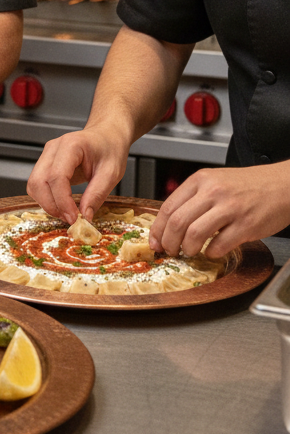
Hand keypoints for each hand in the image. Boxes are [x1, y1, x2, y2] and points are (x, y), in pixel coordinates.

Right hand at [26, 129, 128, 223]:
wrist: (106, 135)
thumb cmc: (110, 149)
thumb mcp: (112, 173)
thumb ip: (97, 194)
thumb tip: (85, 217)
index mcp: (71, 145)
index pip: (56, 176)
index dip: (62, 201)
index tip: (75, 218)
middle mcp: (53, 148)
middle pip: (38, 181)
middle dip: (52, 205)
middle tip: (71, 219)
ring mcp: (46, 155)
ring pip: (33, 185)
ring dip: (47, 203)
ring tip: (67, 213)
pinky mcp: (44, 163)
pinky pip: (36, 184)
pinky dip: (45, 198)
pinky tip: (61, 204)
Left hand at [149, 163, 289, 257]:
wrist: (283, 184)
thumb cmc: (249, 185)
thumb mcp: (215, 181)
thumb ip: (192, 198)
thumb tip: (169, 223)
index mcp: (200, 180)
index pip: (168, 207)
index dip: (158, 229)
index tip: (155, 241)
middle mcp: (213, 192)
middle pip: (177, 222)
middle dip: (169, 242)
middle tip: (170, 251)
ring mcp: (230, 208)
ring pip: (194, 234)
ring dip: (188, 248)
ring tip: (190, 251)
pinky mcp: (246, 225)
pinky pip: (220, 245)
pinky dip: (212, 253)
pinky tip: (213, 251)